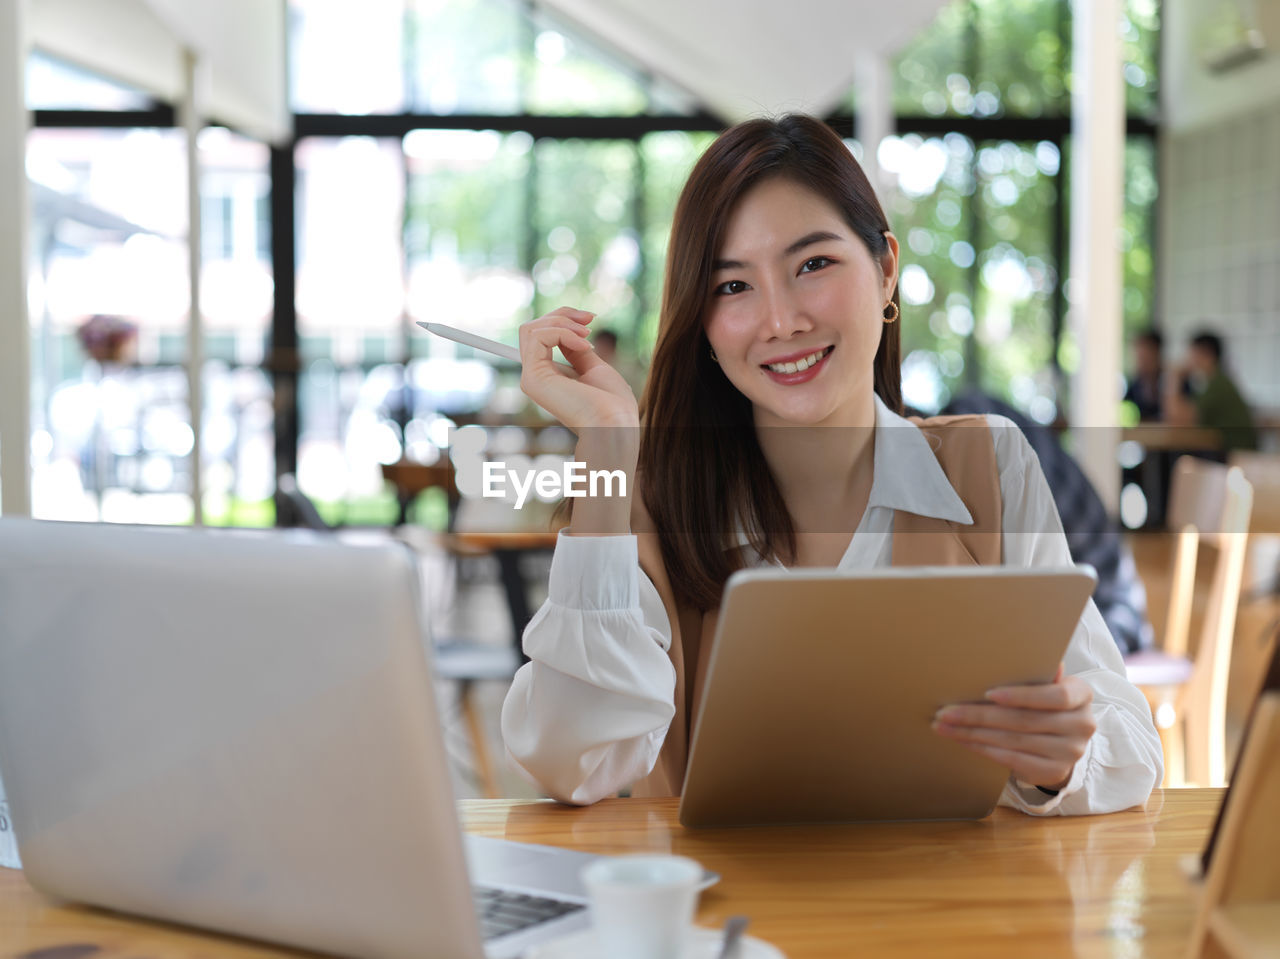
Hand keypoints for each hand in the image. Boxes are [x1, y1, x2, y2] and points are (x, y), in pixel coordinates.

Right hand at [518, 307, 638, 430]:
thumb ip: (576, 350)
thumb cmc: (611, 403)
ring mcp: (532, 378)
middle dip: (562, 315)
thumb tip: (567, 330)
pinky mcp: (533, 378)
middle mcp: (537, 377)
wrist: (614, 423)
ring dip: (563, 322)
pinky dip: (563, 332)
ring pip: (531, 329)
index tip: (590, 319)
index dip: (562, 320)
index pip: (541, 337)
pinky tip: (584, 345)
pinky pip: (538, 337)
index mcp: (550, 376)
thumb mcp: (594, 368)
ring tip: (587, 334)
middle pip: (532, 329)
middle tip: (590, 319)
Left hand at [931, 664, 1095, 791]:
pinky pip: (1012, 760)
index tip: (988, 693)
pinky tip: (962, 741)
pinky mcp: (1054, 771)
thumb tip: (1025, 647)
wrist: (1060, 741)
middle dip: (979, 714)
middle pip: (1024, 720)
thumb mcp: (1045, 685)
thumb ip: (1037, 672)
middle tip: (946, 711)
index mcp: (1082, 694)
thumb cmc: (1045, 703)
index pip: (1055, 695)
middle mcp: (1083, 725)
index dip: (1022, 695)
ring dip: (973, 733)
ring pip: (1013, 740)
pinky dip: (983, 749)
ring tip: (944, 726)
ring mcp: (1071, 752)